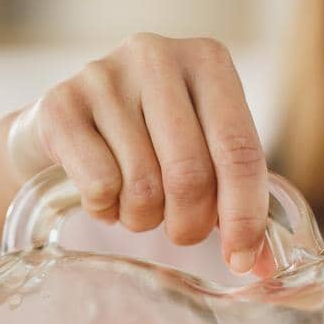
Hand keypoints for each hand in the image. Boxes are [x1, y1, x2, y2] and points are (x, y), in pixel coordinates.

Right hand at [6, 33, 275, 275]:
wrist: (69, 123)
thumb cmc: (152, 142)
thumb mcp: (204, 156)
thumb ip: (240, 202)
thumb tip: (262, 267)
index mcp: (208, 61)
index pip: (239, 150)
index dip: (244, 215)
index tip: (240, 259)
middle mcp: (157, 56)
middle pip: (191, 174)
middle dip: (190, 224)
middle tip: (183, 232)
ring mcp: (103, 75)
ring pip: (143, 186)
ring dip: (144, 219)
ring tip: (139, 206)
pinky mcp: (61, 104)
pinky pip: (100, 187)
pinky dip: (105, 210)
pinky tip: (105, 195)